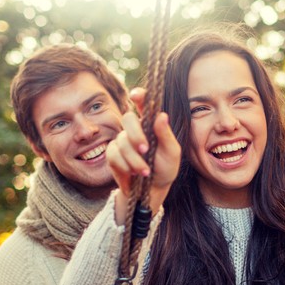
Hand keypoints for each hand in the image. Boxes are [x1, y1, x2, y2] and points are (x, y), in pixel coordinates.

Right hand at [108, 88, 180, 223]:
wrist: (152, 190)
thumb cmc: (165, 168)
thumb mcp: (171, 152)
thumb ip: (166, 135)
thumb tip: (162, 115)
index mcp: (150, 123)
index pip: (143, 103)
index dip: (139, 96)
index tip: (136, 95)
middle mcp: (135, 128)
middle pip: (127, 118)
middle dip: (135, 134)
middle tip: (145, 149)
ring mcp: (122, 140)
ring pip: (121, 141)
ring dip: (134, 159)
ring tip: (145, 171)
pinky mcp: (113, 154)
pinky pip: (113, 155)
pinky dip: (125, 166)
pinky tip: (134, 173)